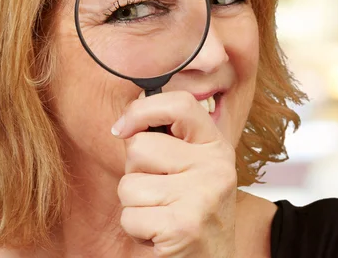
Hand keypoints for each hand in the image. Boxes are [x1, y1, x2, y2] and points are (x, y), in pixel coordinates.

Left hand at [113, 91, 236, 256]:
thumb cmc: (191, 211)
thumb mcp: (189, 167)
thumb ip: (164, 141)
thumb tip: (122, 126)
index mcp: (215, 146)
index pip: (180, 104)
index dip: (142, 109)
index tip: (122, 128)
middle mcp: (215, 167)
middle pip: (138, 147)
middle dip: (134, 172)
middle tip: (159, 192)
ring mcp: (202, 196)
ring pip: (128, 184)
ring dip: (134, 204)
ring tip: (161, 214)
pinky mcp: (183, 226)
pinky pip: (129, 216)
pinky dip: (136, 230)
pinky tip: (160, 233)